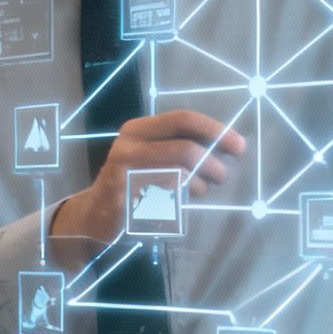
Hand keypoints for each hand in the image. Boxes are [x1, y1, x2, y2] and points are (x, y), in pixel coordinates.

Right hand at [49, 109, 244, 252]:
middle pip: (185, 149)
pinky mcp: (124, 199)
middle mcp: (128, 145)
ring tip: (198, 192)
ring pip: (179, 176)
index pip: (182, 119)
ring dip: (198, 186)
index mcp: (138, 129)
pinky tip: (176, 205)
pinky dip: (180, 203)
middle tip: (222, 176)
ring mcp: (124, 172)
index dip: (214, 130)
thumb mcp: (150, 155)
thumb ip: (179, 145)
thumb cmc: (132, 182)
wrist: (94, 214)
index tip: (238, 146)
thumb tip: (225, 144)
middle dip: (212, 163)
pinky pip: (165, 200)